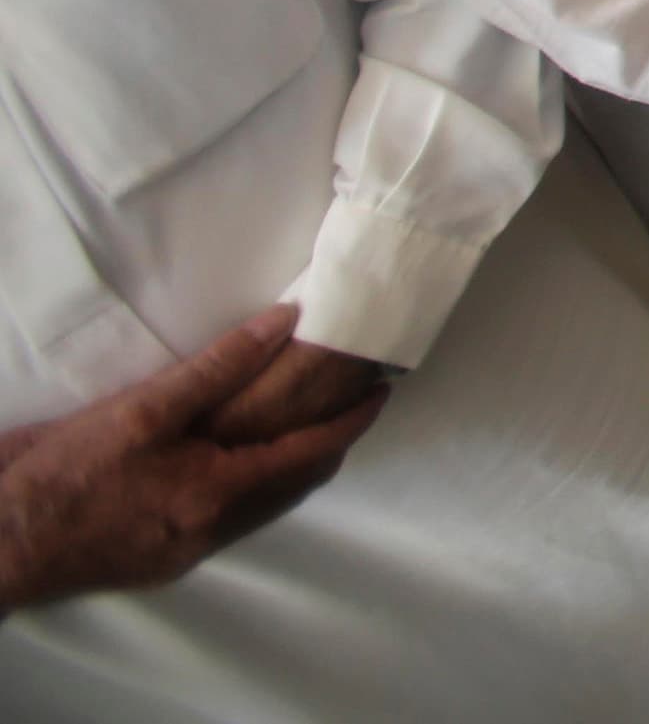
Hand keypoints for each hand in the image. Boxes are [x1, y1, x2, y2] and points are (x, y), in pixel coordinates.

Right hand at [0, 307, 385, 609]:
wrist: (0, 543)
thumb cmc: (65, 475)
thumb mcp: (143, 410)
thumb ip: (220, 366)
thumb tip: (284, 322)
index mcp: (219, 494)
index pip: (312, 455)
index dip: (352, 423)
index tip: (381, 393)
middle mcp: (214, 529)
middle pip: (295, 484)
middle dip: (329, 444)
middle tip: (350, 402)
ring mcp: (188, 548)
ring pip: (263, 505)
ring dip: (292, 467)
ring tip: (308, 424)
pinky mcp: (161, 555)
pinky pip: (229, 519)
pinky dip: (252, 486)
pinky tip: (241, 460)